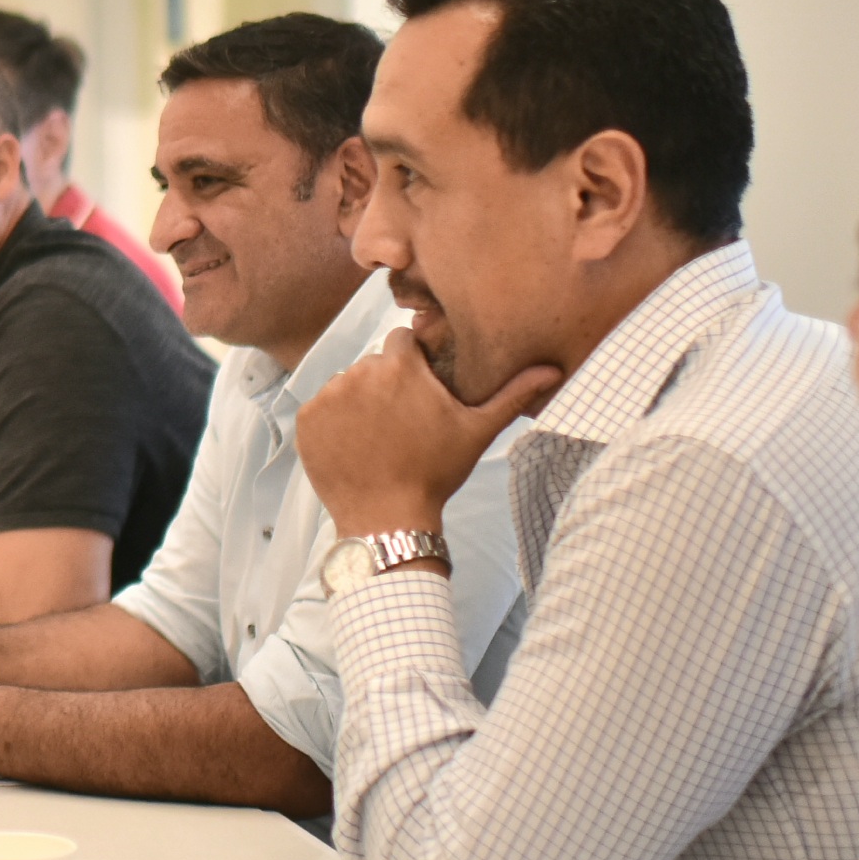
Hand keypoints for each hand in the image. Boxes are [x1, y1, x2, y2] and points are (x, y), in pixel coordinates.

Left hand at [294, 325, 555, 539]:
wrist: (387, 518)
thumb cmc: (435, 472)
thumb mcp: (478, 431)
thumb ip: (512, 394)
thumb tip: (553, 370)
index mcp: (398, 366)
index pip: (403, 341)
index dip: (413, 362)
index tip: (420, 389)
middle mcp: (357, 373)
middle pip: (374, 364)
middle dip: (387, 384)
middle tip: (403, 421)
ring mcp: (326, 396)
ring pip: (347, 385)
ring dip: (359, 402)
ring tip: (379, 436)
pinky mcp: (305, 420)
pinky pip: (322, 409)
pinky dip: (335, 422)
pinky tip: (356, 446)